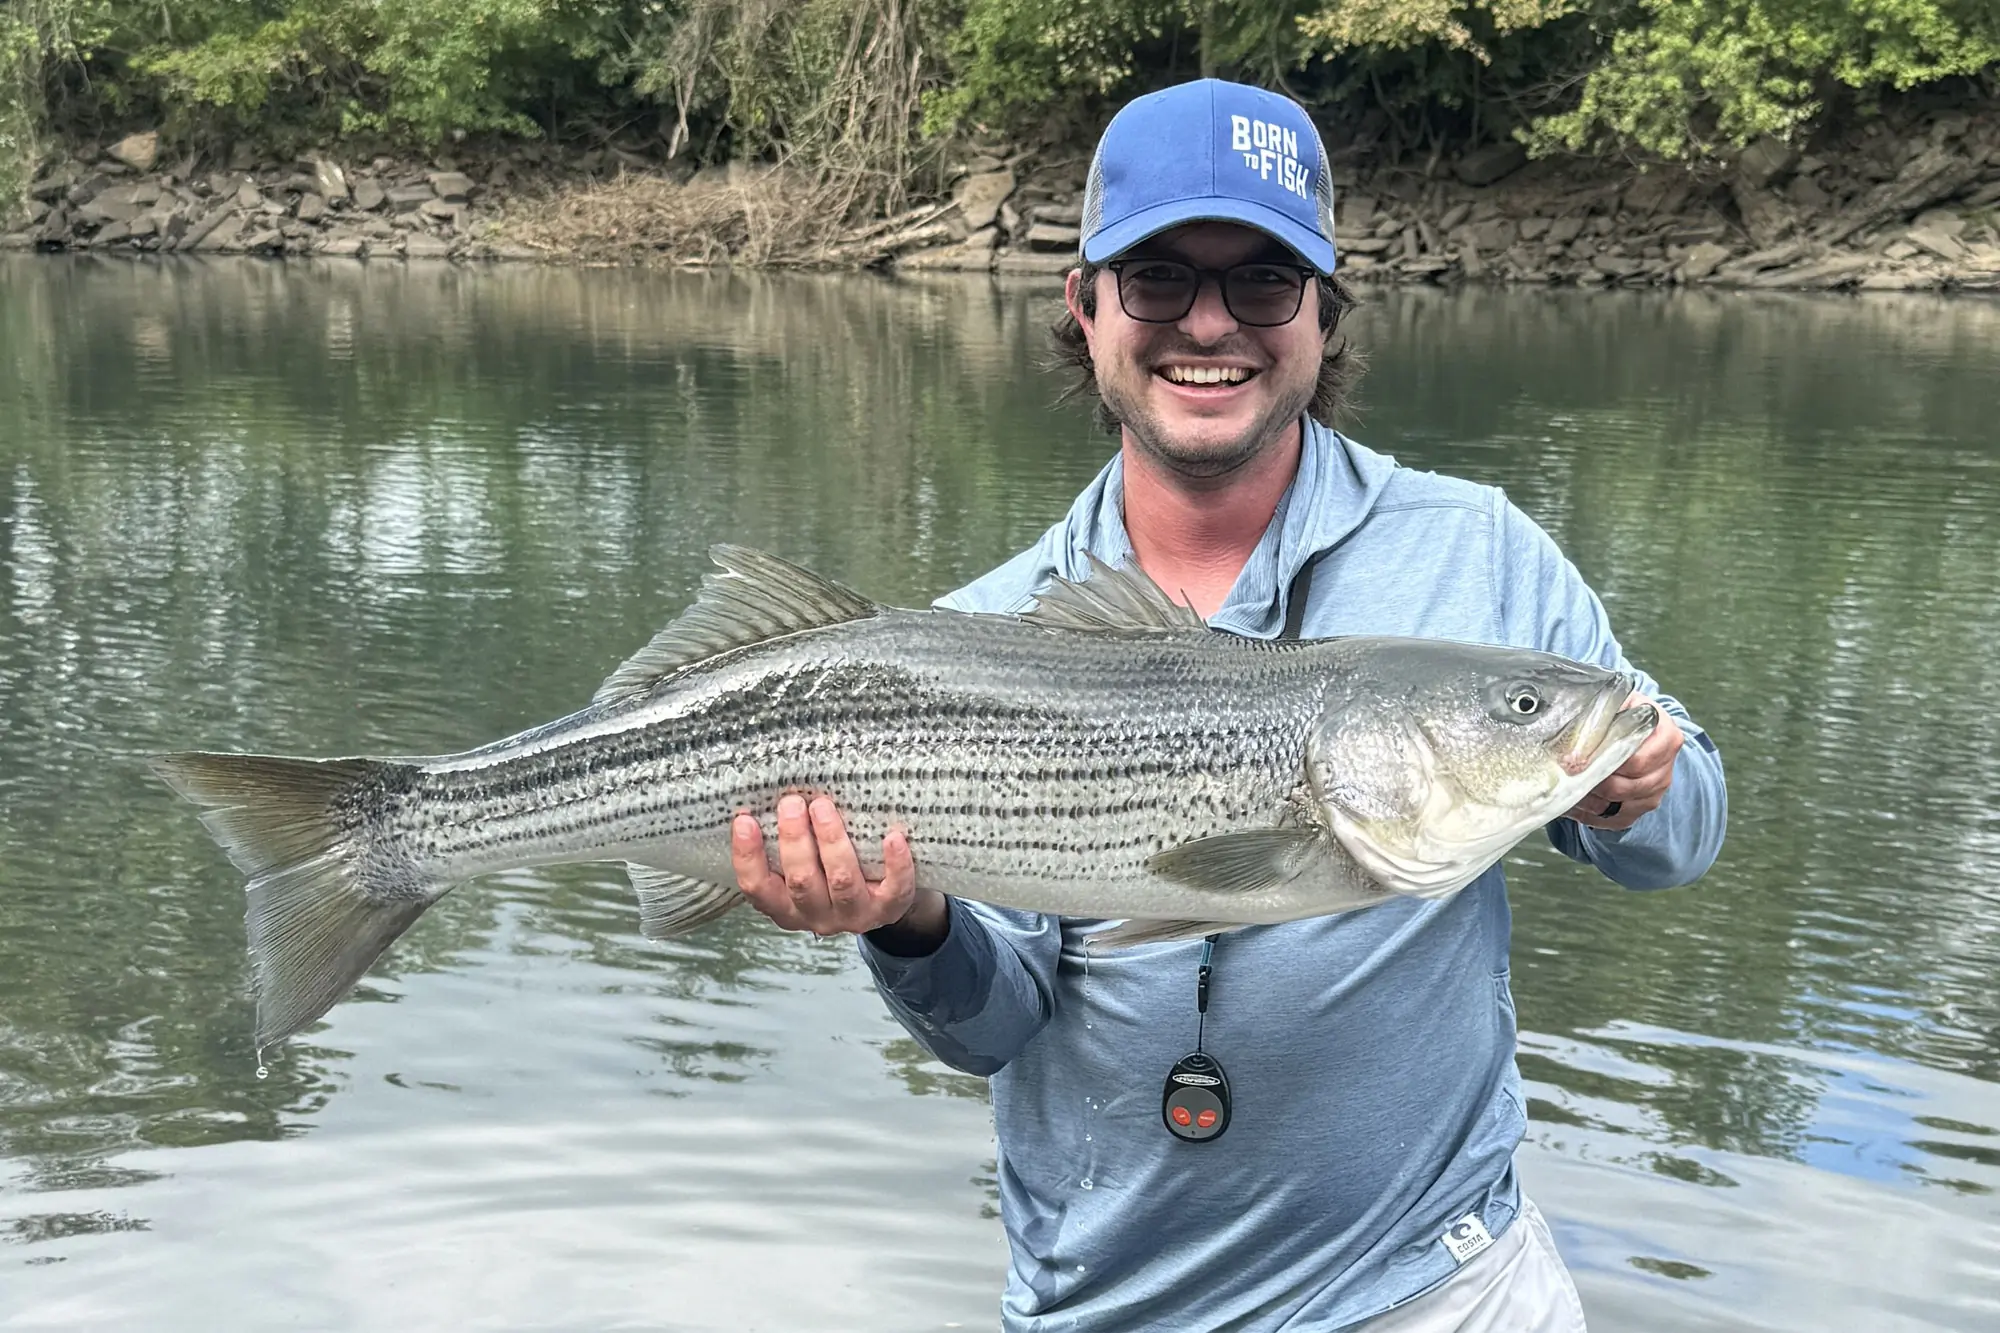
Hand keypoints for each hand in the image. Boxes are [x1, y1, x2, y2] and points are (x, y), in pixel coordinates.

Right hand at [731, 793, 927, 936]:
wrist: (879, 900)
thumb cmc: (829, 872)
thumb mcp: (801, 865)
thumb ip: (785, 842)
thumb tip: (767, 791)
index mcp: (785, 906)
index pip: (757, 887)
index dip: (747, 856)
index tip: (744, 820)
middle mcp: (816, 915)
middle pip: (801, 882)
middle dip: (795, 840)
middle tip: (792, 803)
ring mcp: (853, 914)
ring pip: (842, 882)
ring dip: (832, 842)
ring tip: (824, 807)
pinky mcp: (889, 908)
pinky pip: (895, 890)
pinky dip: (895, 864)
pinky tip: (893, 837)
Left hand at [1567, 695, 1683, 830]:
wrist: (1640, 727)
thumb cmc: (1624, 713)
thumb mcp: (1616, 704)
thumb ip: (1599, 717)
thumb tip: (1572, 746)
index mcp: (1666, 736)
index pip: (1637, 760)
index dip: (1604, 762)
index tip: (1575, 762)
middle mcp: (1666, 766)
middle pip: (1628, 786)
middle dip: (1595, 783)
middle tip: (1567, 777)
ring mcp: (1658, 788)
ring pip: (1622, 805)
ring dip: (1591, 801)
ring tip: (1567, 791)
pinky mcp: (1645, 804)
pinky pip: (1619, 819)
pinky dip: (1593, 816)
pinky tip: (1575, 806)